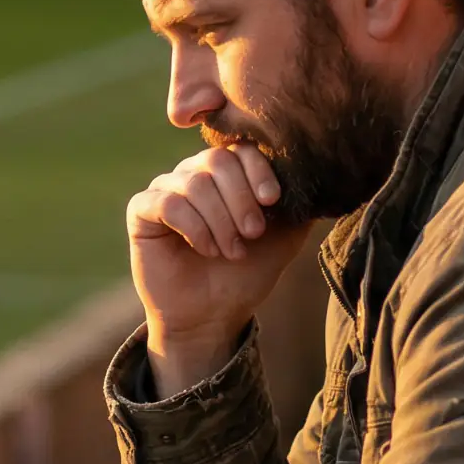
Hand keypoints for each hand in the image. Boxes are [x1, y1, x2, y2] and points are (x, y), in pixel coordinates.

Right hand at [127, 144, 311, 394]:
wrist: (212, 315)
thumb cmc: (246, 273)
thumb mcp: (284, 236)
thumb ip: (299, 204)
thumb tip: (321, 173)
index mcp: (227, 173)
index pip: (242, 148)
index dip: (258, 170)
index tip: (272, 201)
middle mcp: (195, 173)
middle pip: (217, 160)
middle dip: (240, 199)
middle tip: (252, 233)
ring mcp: (166, 189)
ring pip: (193, 183)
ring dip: (220, 220)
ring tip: (232, 250)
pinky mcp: (142, 210)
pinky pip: (166, 202)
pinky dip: (193, 227)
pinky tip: (206, 249)